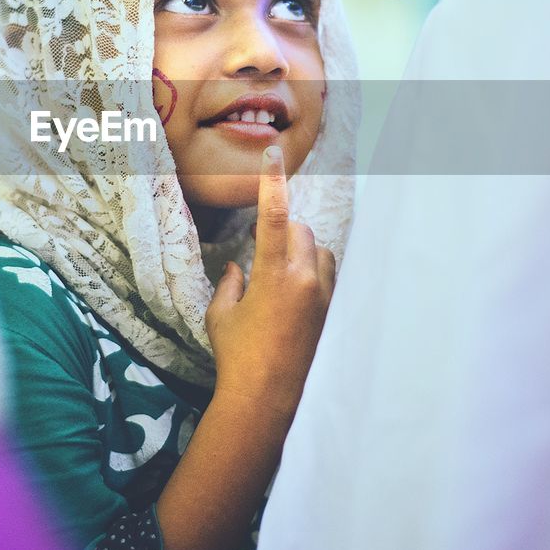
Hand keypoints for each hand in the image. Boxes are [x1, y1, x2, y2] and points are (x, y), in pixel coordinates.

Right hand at [204, 145, 335, 416]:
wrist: (266, 396)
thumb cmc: (236, 353)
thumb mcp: (221, 314)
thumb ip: (229, 282)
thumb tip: (238, 267)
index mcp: (274, 274)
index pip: (274, 215)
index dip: (273, 182)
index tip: (273, 154)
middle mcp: (304, 279)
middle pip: (300, 229)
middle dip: (282, 230)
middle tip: (259, 250)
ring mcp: (321, 294)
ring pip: (318, 248)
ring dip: (299, 248)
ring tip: (277, 270)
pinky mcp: (328, 309)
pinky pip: (326, 271)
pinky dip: (311, 268)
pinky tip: (291, 288)